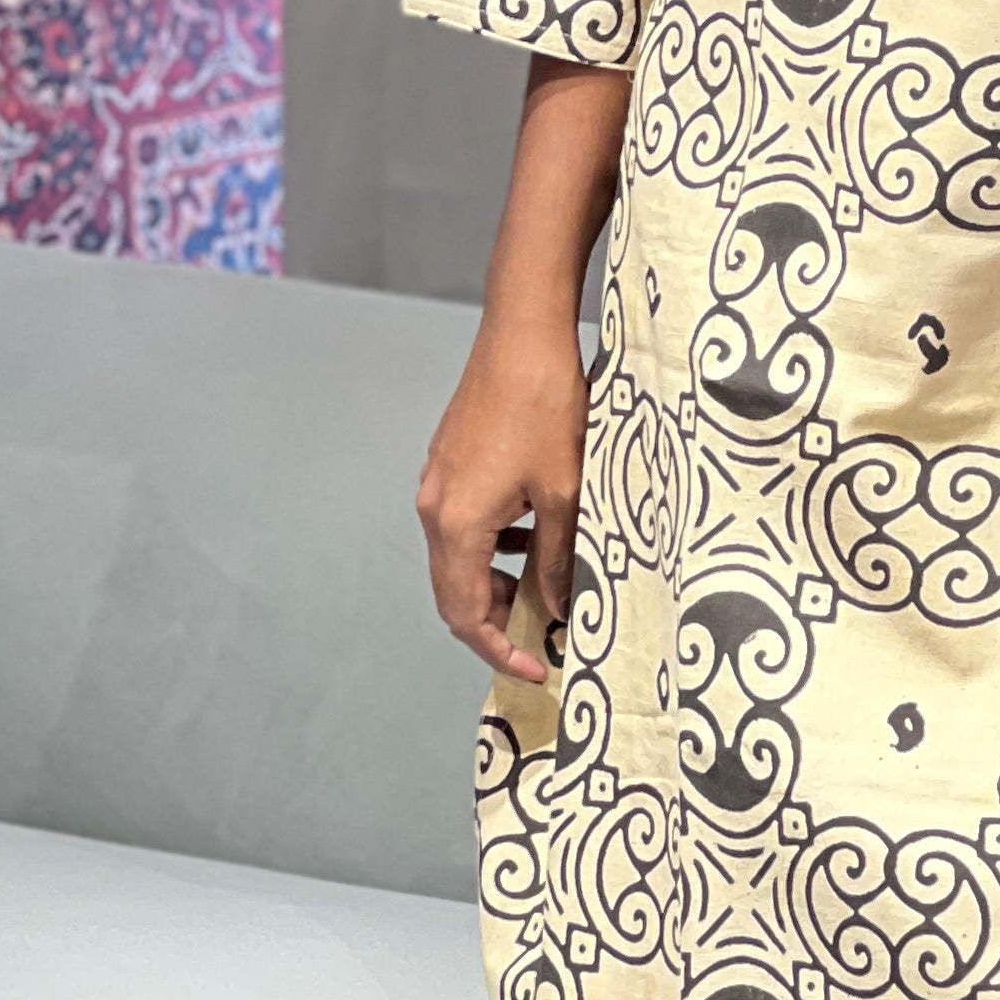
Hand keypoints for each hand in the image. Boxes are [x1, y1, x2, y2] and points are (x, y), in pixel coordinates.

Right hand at [419, 317, 588, 682]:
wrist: (524, 332)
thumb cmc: (547, 406)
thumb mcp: (565, 492)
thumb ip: (557, 559)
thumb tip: (555, 607)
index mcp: (456, 523)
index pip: (463, 613)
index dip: (498, 649)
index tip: (535, 668)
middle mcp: (435, 506)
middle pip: (454, 590)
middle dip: (494, 621)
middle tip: (540, 638)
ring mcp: (438, 481)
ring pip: (459, 555)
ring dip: (495, 580)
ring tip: (544, 586)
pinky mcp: (450, 461)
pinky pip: (463, 522)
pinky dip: (492, 544)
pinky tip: (532, 534)